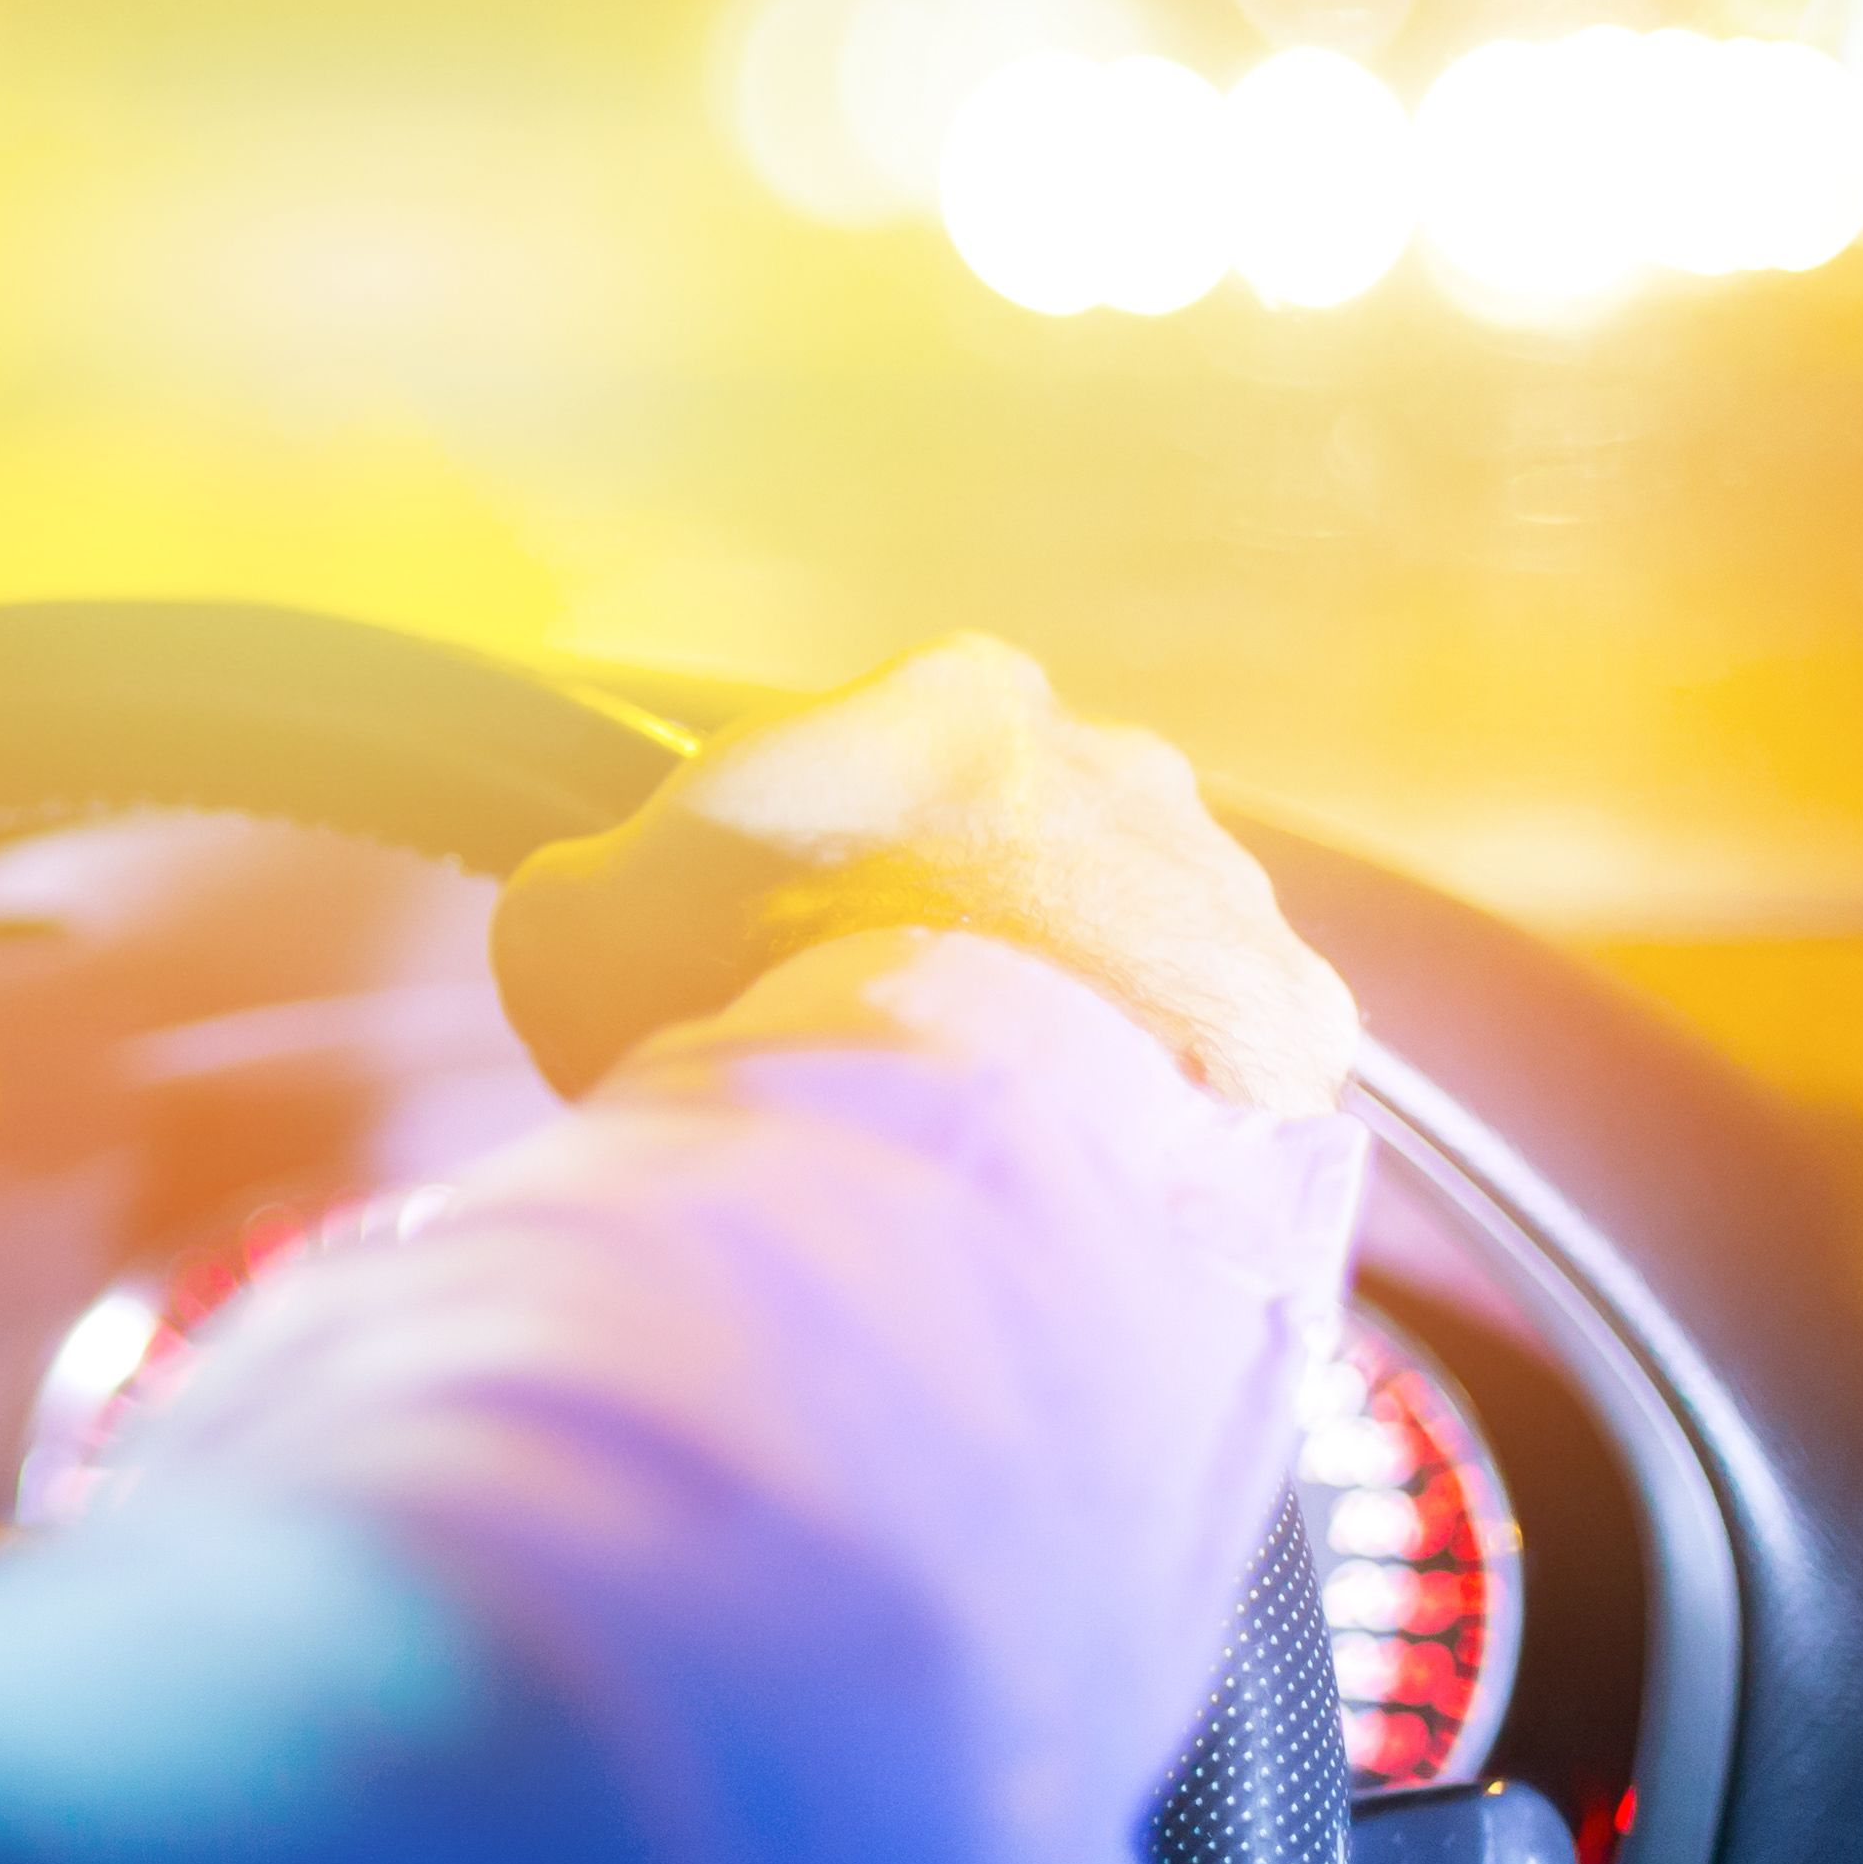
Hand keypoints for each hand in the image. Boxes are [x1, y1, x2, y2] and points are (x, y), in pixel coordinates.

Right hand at [486, 636, 1355, 1115]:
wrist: (911, 1139)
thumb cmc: (732, 1000)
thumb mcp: (572, 922)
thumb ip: (591, 889)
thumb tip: (590, 908)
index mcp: (956, 692)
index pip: (901, 747)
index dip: (835, 851)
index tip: (792, 946)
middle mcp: (1115, 756)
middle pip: (1041, 835)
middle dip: (983, 921)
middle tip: (898, 1039)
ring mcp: (1219, 884)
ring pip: (1151, 940)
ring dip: (1090, 1012)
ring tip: (1000, 1129)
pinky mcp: (1290, 1017)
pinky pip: (1237, 1057)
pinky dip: (1182, 1108)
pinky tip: (1103, 1172)